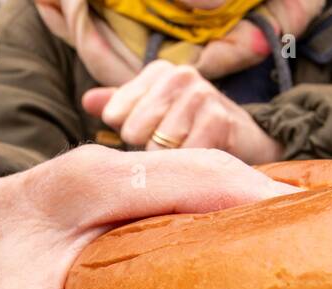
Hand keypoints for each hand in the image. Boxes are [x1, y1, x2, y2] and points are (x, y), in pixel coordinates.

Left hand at [82, 62, 283, 164]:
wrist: (244, 141)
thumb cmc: (189, 129)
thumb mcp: (152, 113)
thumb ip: (118, 106)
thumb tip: (88, 101)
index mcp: (157, 71)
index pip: (114, 115)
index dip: (129, 138)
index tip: (150, 138)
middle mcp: (179, 75)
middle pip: (133, 132)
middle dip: (148, 151)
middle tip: (171, 150)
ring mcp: (201, 95)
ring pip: (157, 148)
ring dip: (169, 164)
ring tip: (186, 156)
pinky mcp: (219, 120)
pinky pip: (183, 159)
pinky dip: (187, 173)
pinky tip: (199, 165)